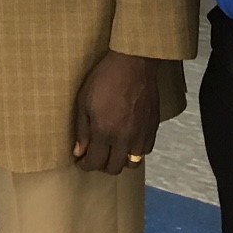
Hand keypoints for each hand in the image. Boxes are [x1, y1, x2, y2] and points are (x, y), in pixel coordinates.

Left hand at [72, 50, 160, 174]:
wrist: (134, 64)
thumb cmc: (105, 78)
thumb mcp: (84, 101)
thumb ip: (82, 129)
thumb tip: (79, 151)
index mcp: (105, 132)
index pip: (95, 162)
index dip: (85, 165)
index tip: (81, 160)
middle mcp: (125, 139)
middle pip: (114, 168)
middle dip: (101, 165)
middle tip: (95, 155)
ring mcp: (141, 135)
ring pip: (132, 163)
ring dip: (120, 160)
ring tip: (112, 149)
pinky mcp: (153, 128)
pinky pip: (146, 151)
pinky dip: (135, 151)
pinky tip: (128, 141)